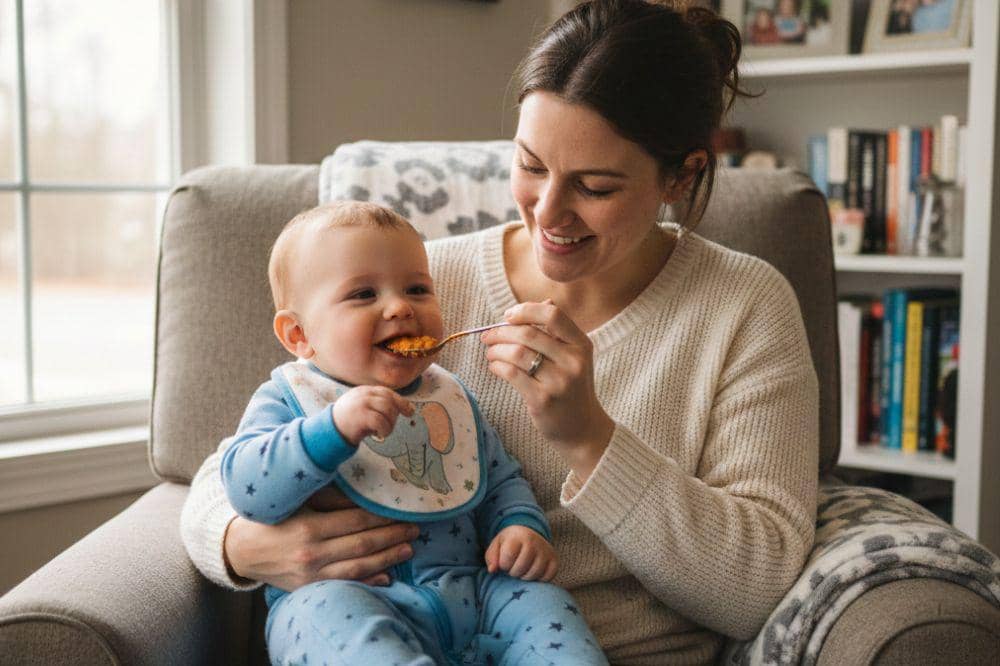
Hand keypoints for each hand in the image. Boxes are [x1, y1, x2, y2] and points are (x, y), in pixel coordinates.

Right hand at [223, 486, 418, 590]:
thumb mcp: (300, 500)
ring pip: (359, 568)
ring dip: (388, 559)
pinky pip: (345, 585)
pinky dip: (369, 581)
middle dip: (393, 536)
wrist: (242, 549)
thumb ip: (333, 497)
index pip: (357, 521)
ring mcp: (311, 575)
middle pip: (363, 544)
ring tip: (409, 549)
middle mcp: (312, 554)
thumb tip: (368, 493)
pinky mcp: (309, 588)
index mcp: (309, 528)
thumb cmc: (275, 517)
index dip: (383, 517)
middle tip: (415, 528)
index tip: (403, 512)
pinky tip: (388, 576)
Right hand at [333, 385, 413, 444]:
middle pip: (390, 400)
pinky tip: (378, 435)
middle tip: (389, 427)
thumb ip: (377, 405)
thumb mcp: (363, 408)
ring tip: (382, 432)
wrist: (329, 431)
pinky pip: (382, 421)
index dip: (401, 402)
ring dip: (390, 424)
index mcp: (364, 391)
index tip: (410, 412)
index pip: (387, 392)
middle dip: (395, 415)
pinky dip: (385, 430)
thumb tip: (400, 409)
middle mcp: (364, 394)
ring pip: (388, 410)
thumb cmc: (349, 422)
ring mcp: (362, 403)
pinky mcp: (361, 415)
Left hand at [480, 300, 613, 478]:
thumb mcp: (574, 357)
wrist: (582, 429)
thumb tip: (543, 302)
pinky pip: (511, 374)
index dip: (525, 311)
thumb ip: (558, 332)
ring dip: (496, 349)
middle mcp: (573, 361)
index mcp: (582, 345)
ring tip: (490, 352)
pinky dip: (497, 366)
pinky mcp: (542, 400)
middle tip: (487, 335)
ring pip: (516, 353)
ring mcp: (559, 382)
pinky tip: (494, 367)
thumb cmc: (572, 389)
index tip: (508, 316)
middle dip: (501, 331)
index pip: (553, 315)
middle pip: (528, 333)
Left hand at [484, 525, 557, 580]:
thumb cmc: (509, 543)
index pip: (507, 559)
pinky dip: (538, 579)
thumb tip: (493, 570)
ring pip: (533, 574)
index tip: (504, 562)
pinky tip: (532, 572)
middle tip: (513, 568)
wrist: (528, 534)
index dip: (503, 565)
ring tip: (522, 570)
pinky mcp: (554, 560)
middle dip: (513, 572)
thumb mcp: (497, 545)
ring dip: (524, 577)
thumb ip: (491, 558)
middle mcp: (534, 542)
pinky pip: (546, 578)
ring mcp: (546, 551)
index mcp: (518, 536)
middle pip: (520, 568)